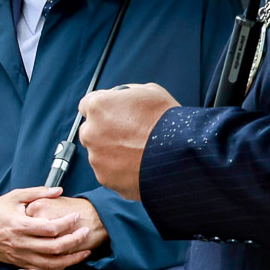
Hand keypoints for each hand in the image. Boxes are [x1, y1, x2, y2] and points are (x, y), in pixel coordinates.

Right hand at [0, 187, 104, 269]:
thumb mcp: (14, 196)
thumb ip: (38, 192)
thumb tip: (59, 190)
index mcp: (20, 226)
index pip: (50, 228)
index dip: (67, 222)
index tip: (76, 215)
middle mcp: (21, 243)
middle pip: (54, 247)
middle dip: (74, 240)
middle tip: (86, 231)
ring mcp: (20, 256)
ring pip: (51, 263)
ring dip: (71, 258)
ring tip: (85, 251)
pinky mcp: (20, 263)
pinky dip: (58, 267)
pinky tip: (69, 261)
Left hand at [78, 83, 177, 201]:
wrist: (182, 153)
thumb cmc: (167, 119)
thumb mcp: (148, 92)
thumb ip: (125, 94)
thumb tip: (118, 97)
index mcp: (98, 107)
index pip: (88, 106)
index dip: (103, 109)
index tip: (112, 114)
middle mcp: (90, 132)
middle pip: (90, 131)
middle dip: (104, 132)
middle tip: (127, 135)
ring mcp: (96, 158)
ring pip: (99, 153)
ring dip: (112, 152)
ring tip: (138, 152)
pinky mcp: (105, 178)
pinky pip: (109, 172)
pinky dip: (120, 170)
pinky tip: (139, 166)